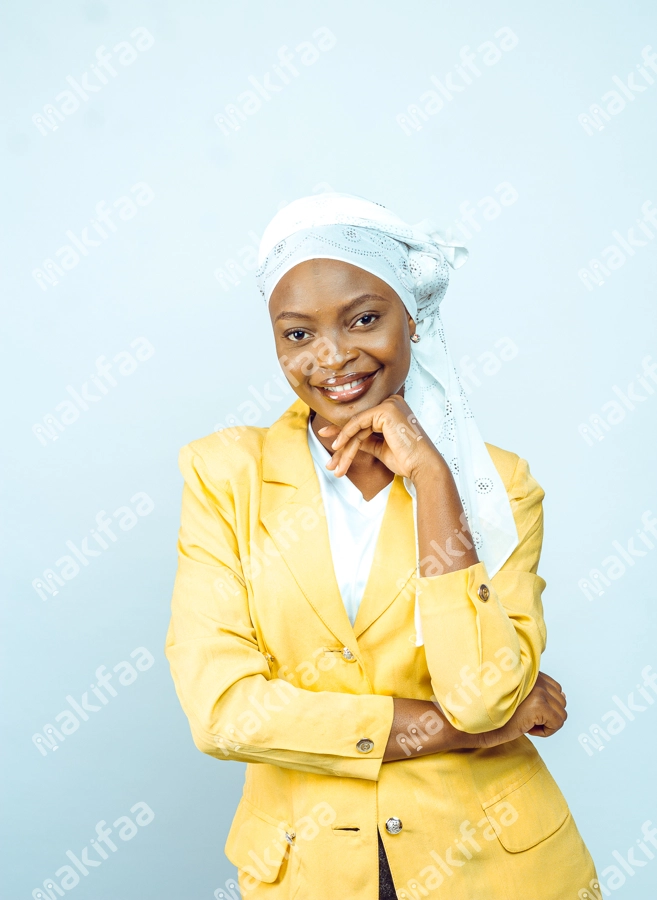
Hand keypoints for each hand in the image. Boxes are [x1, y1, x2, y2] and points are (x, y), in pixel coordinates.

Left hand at [317, 395, 445, 481]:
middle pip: (359, 424)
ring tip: (334, 465)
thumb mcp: (380, 448)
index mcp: (393, 409)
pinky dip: (346, 435)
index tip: (332, 445)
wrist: (422, 467)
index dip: (345, 433)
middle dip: (341, 443)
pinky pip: (359, 423)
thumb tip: (345, 440)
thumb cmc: (407, 459)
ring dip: (344, 448)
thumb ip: (365, 440)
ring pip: (357, 426)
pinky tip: (338, 447)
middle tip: (329, 461)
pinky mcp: (385, 410)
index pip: (364, 421)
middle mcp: (392, 402)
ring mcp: (390, 404)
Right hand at [479, 673, 566, 748]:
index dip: (546, 705)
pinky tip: (528, 728)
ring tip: (526, 723)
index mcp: (530, 673)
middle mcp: (535, 678)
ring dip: (546, 723)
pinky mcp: (538, 705)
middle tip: (527, 718)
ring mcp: (538, 691)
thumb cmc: (495, 712)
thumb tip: (564, 696)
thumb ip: (540, 693)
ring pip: (561, 714)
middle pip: (561, 701)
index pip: (556, 688)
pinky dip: (546, 731)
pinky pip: (557, 723)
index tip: (529, 711)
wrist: (477, 721)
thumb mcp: (519, 698)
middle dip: (547, 715)